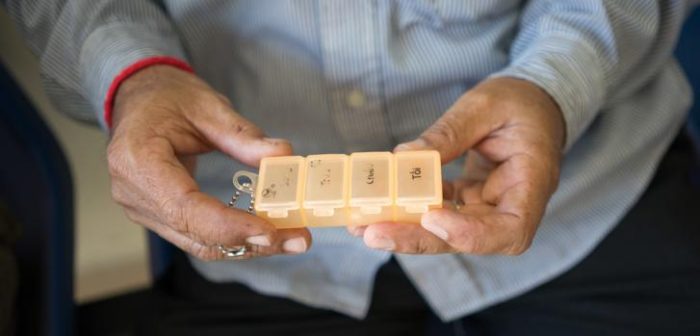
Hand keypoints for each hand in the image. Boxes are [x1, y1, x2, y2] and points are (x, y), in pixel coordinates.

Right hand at [107, 65, 310, 259]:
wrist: (139, 98)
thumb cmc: (167, 97)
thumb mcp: (208, 106)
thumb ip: (244, 136)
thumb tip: (284, 155)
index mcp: (138, 161)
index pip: (185, 208)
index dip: (229, 225)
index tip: (270, 231)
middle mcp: (133, 194)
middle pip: (197, 234)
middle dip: (252, 241)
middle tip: (299, 240)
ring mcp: (142, 209)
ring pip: (199, 243)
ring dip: (249, 246)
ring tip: (292, 239)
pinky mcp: (157, 216)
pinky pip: (197, 236)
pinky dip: (234, 238)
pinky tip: (268, 234)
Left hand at [358, 77, 564, 254]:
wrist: (535, 102)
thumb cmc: (520, 100)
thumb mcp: (486, 105)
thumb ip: (450, 132)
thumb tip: (404, 156)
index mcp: (533, 183)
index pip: (511, 230)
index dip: (471, 235)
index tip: (432, 218)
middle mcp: (513, 205)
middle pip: (469, 239)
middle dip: (419, 239)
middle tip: (374, 234)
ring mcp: (490, 206)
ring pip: (449, 231)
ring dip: (407, 230)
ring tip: (364, 226)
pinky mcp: (470, 200)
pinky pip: (440, 211)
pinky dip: (410, 211)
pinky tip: (379, 207)